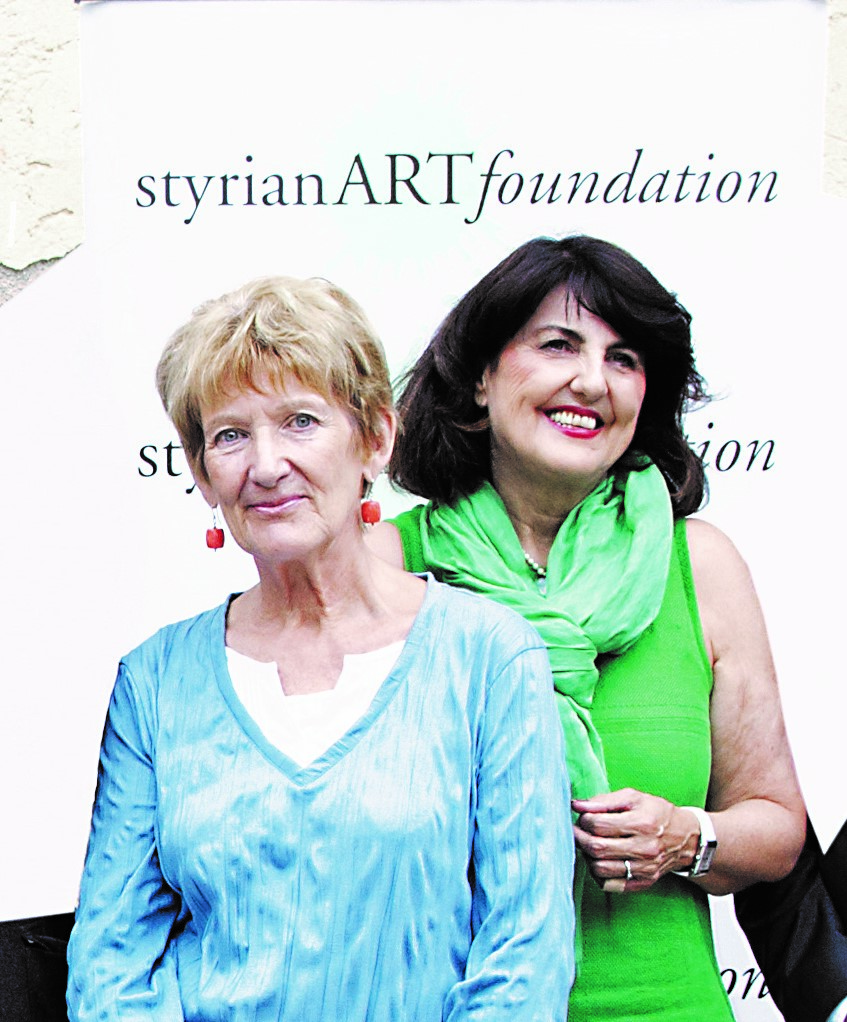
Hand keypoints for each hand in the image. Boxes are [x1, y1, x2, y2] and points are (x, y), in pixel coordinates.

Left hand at [572, 788, 699, 892]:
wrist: (686, 838)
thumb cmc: (656, 813)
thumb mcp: (633, 798)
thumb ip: (603, 801)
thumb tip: (576, 805)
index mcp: (642, 823)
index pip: (599, 825)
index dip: (584, 820)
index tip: (582, 816)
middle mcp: (644, 849)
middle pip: (597, 848)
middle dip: (579, 838)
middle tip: (577, 831)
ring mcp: (644, 869)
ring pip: (600, 869)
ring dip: (587, 856)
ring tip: (589, 844)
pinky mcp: (643, 882)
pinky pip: (610, 885)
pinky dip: (598, 874)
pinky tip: (600, 860)